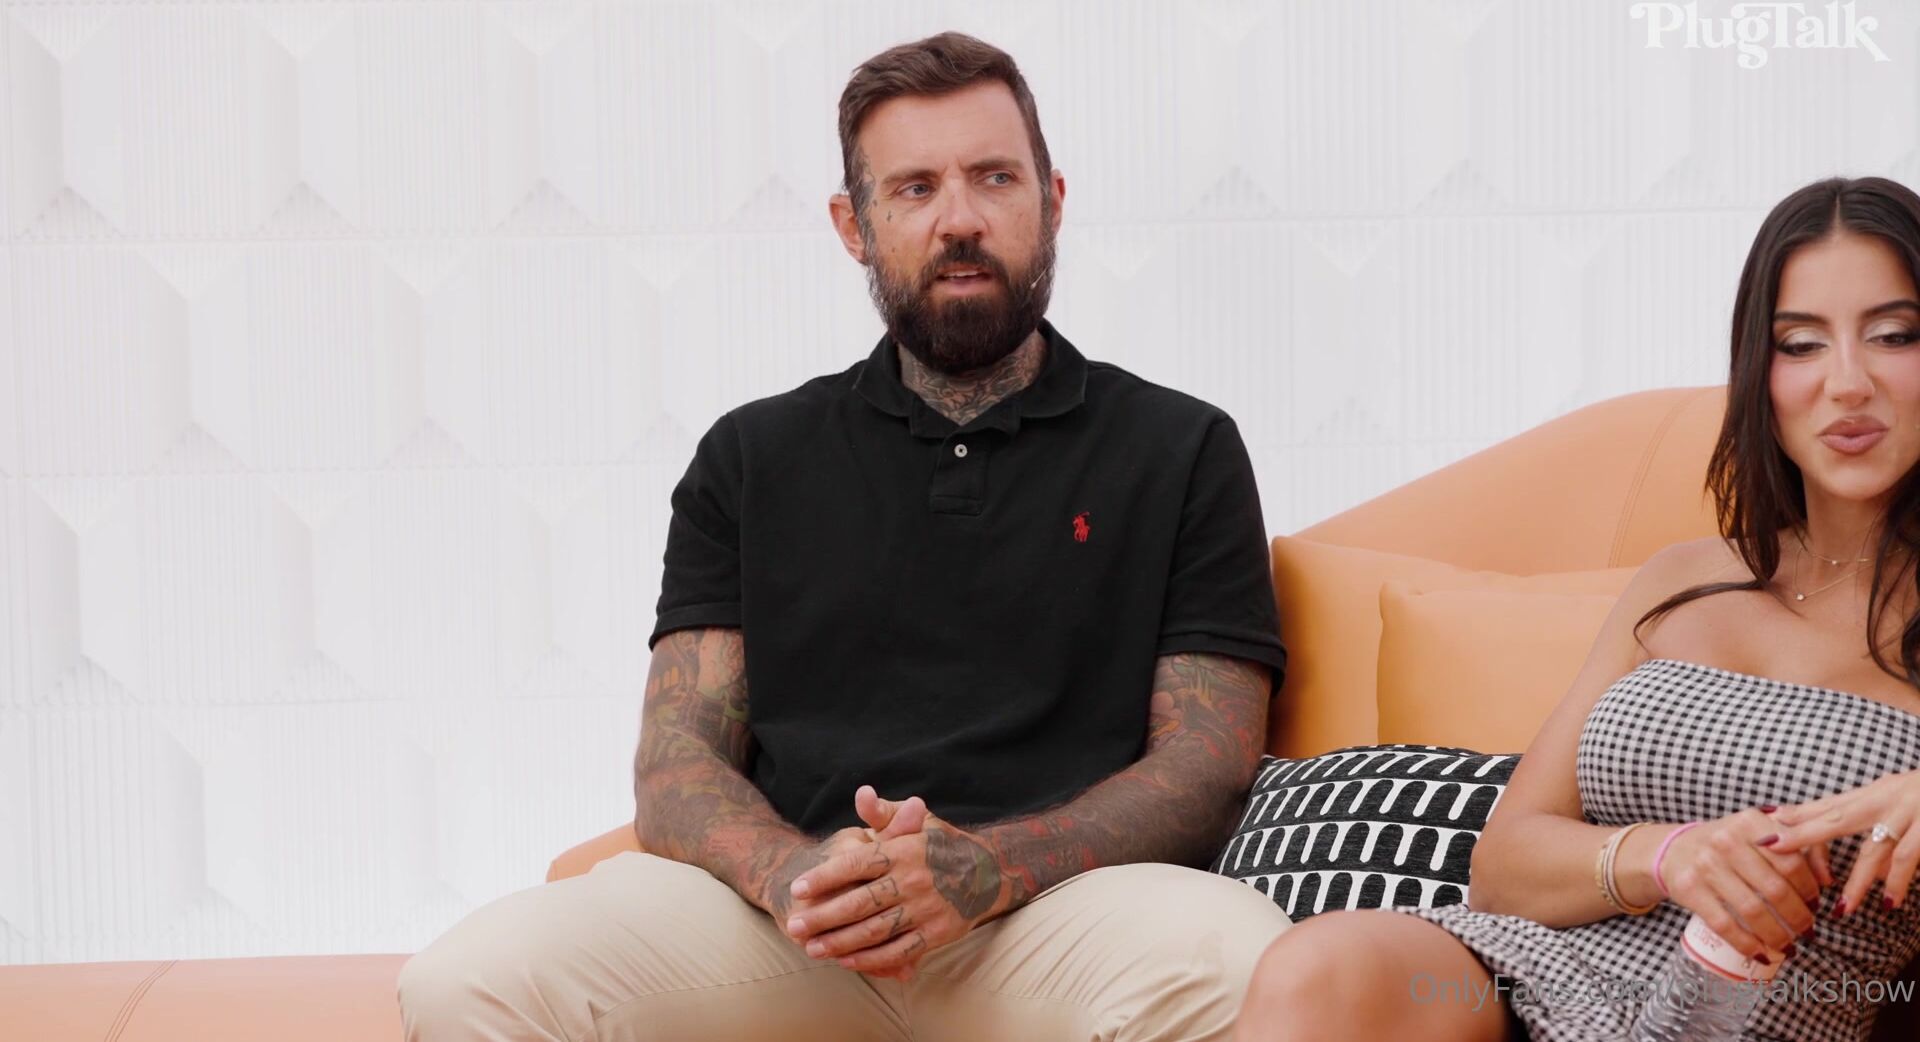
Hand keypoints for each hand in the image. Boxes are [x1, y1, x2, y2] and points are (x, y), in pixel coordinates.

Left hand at [785, 790, 1006, 978]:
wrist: (987, 873)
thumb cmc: (940, 845)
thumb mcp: (916, 822)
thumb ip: (883, 813)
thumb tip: (861, 794)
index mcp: (903, 851)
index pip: (857, 864)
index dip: (825, 876)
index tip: (798, 887)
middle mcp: (913, 880)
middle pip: (860, 902)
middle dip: (824, 916)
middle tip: (795, 924)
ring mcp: (925, 910)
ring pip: (875, 931)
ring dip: (840, 942)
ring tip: (812, 948)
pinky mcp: (936, 934)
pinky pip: (899, 951)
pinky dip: (871, 960)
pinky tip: (847, 961)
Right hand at [1657, 806, 1831, 961]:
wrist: (1673, 849)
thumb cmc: (1727, 843)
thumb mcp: (1759, 832)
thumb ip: (1799, 844)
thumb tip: (1829, 880)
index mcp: (1749, 822)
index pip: (1791, 860)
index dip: (1810, 889)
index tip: (1815, 905)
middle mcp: (1725, 840)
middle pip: (1775, 889)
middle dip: (1798, 918)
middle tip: (1808, 931)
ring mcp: (1705, 865)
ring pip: (1752, 910)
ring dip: (1777, 935)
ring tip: (1790, 947)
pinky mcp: (1689, 889)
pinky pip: (1724, 924)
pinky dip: (1747, 944)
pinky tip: (1762, 954)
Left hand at [1768, 769, 1919, 915]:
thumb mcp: (1897, 799)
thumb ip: (1872, 821)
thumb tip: (1849, 852)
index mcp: (1877, 793)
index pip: (1830, 804)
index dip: (1797, 813)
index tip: (1763, 824)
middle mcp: (1890, 799)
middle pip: (1839, 817)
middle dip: (1804, 833)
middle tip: (1772, 847)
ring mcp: (1913, 814)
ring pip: (1878, 850)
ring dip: (1859, 880)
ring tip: (1841, 909)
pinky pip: (1910, 858)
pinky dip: (1899, 881)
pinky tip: (1888, 903)